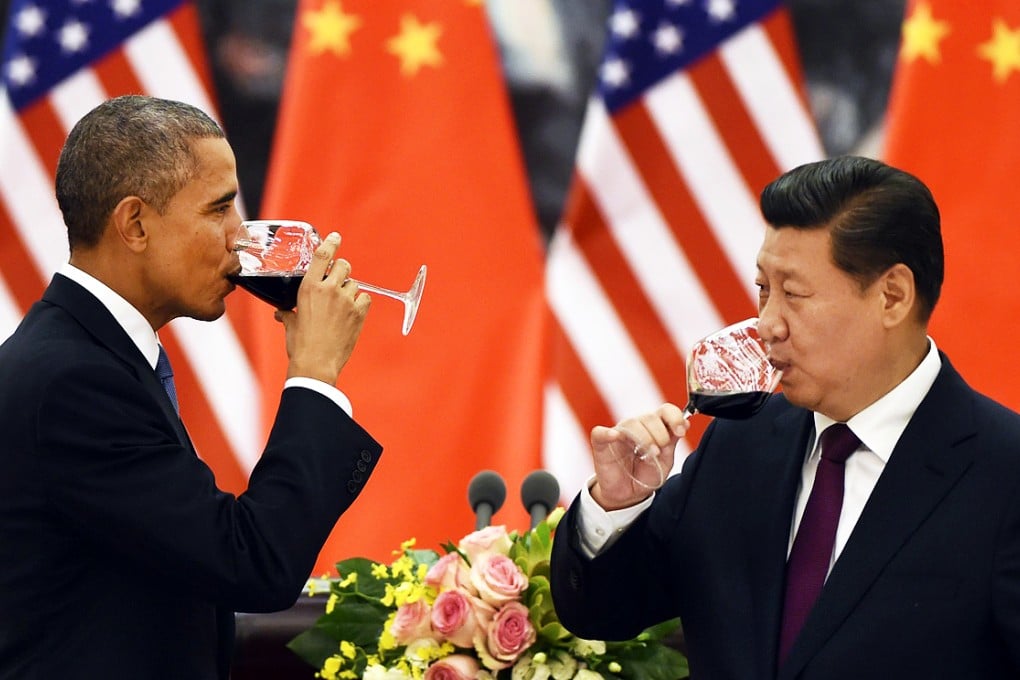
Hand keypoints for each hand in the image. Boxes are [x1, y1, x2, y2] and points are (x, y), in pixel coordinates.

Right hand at [275, 232, 370, 384]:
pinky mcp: (359, 313)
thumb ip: (288, 313)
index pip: (323, 255)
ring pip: (354, 284)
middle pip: (344, 266)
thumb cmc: (300, 344)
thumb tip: (282, 313)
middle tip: (337, 282)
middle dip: (342, 271)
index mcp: (309, 287)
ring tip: (341, 306)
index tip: (336, 237)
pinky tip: (352, 313)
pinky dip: (360, 303)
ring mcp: (346, 300)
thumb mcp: (290, 324)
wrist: (316, 363)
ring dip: (349, 291)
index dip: (331, 243)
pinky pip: (365, 298)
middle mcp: (329, 289)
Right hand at [590, 403, 688, 509]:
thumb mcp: (665, 461)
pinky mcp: (601, 444)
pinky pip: (600, 433)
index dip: (674, 417)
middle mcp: (637, 426)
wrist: (628, 494)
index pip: (665, 411)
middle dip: (660, 433)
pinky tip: (615, 437)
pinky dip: (607, 433)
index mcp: (654, 427)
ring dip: (643, 437)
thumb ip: (672, 442)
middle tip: (660, 451)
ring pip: (631, 424)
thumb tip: (685, 424)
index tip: (681, 432)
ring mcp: (618, 433)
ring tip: (650, 453)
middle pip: (649, 417)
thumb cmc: (646, 475)